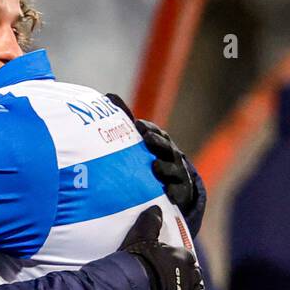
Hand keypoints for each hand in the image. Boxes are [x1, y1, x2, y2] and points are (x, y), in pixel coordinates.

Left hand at [105, 93, 200, 220]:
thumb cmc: (150, 160)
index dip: (149, 128)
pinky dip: (175, 192)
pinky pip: (179, 192)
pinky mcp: (180, 193)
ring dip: (166, 167)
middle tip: (147, 138)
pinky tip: (168, 192)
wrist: (174, 187)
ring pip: (173, 169)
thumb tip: (109, 95)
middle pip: (166, 148)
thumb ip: (126, 122)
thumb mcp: (139, 143)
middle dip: (158, 143)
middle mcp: (171, 156)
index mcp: (161, 143)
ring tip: (156, 167)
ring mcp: (177, 174)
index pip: (157, 133)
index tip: (138, 125)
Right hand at [118, 206, 203, 289]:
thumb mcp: (140, 235)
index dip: (180, 260)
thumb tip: (156, 207)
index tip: (171, 263)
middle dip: (189, 277)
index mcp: (183, 257)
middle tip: (175, 280)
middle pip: (195, 276)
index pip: (187, 257)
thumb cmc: (136, 262)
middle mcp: (189, 278)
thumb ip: (150, 221)